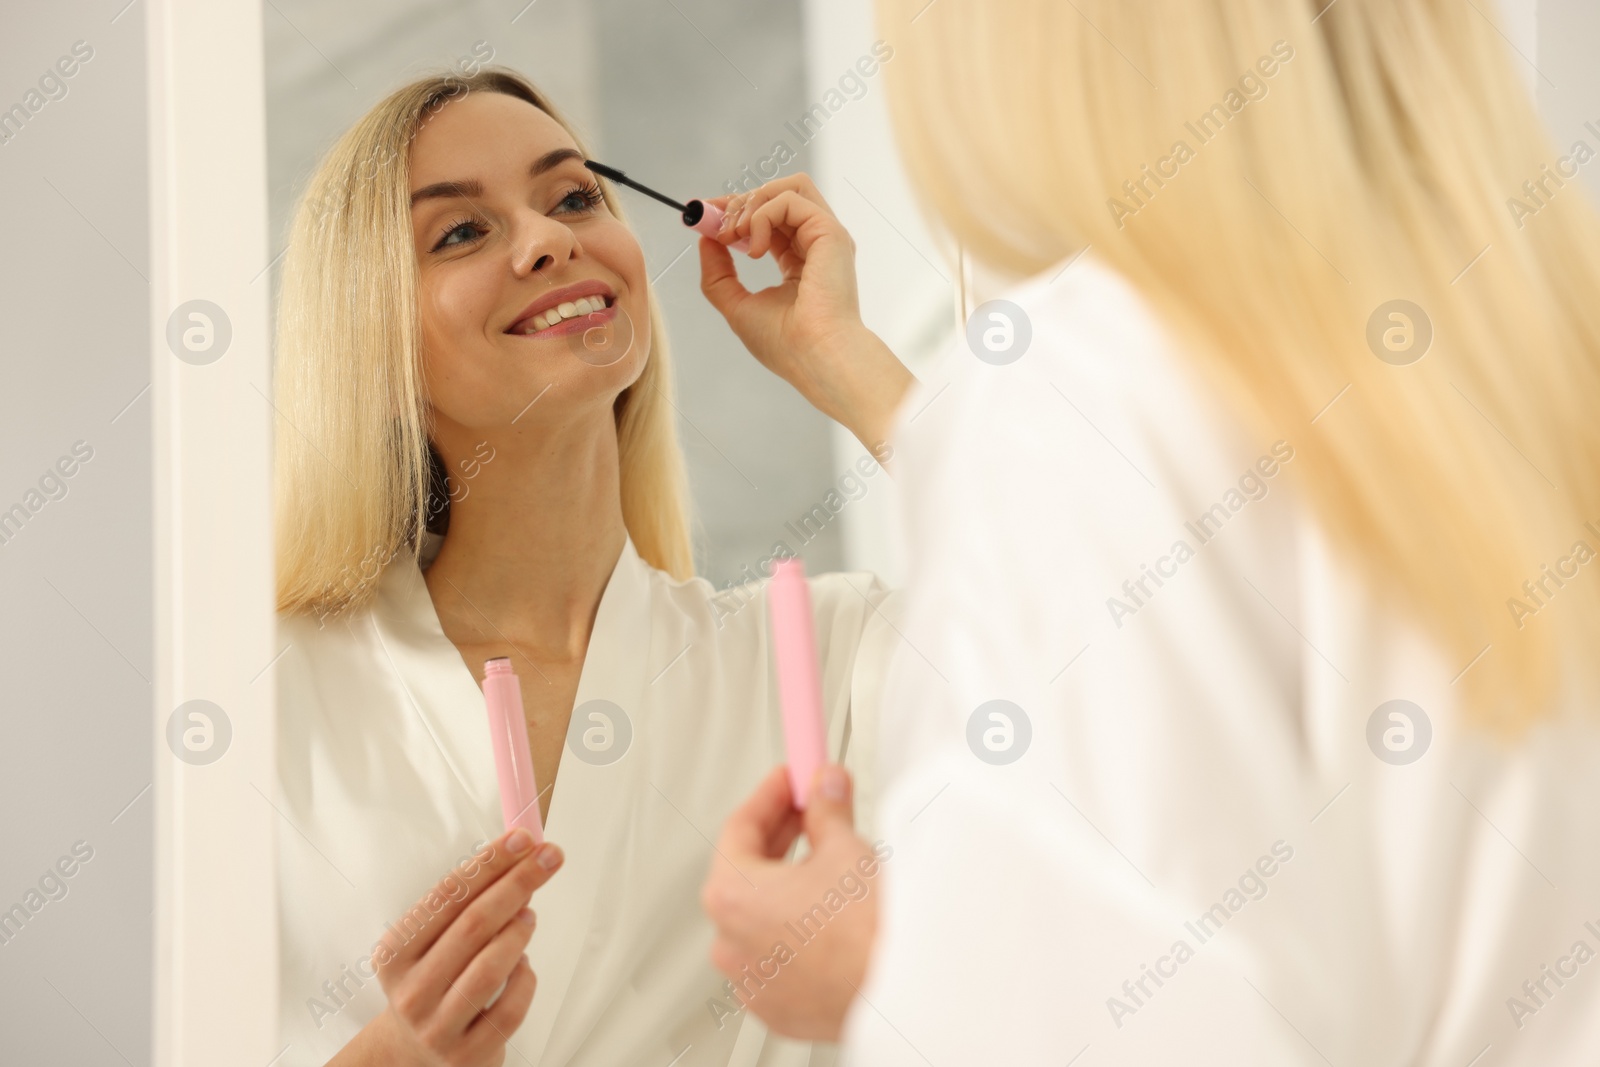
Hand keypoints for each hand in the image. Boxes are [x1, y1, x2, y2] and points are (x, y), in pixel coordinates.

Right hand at [365, 828, 563, 1066]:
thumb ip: (465, 904)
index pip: (447, 896)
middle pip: (473, 925)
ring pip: (491, 967)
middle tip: (549, 857)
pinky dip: (525, 978)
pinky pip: (510, 1008)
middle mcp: (411, 991)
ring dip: (520, 931)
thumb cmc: (431, 981)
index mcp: (395, 953)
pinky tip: (523, 964)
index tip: (523, 839)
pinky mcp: (466, 1055)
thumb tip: (520, 856)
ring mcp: (437, 1027)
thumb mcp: (429, 943)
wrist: (411, 1052)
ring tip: (529, 914)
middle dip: (517, 883)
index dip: (489, 863)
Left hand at [698, 174, 913, 457]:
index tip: (706, 216)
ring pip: (789, 186)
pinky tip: (755, 248)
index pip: (768, 219)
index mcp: (800, 262)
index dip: (736, 211)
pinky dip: (763, 215)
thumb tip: (706, 239)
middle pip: (779, 195)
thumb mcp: (737, 305)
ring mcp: (826, 236)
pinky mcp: (830, 232)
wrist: (814, 358)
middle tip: (716, 229)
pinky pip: (789, 199)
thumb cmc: (785, 344)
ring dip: (752, 203)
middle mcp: (816, 244)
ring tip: (737, 235)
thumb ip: (719, 273)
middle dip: (739, 204)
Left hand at [701, 764, 885, 1039]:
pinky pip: (781, 958)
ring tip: (828, 860)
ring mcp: (756, 983)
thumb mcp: (845, 849)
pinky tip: (831, 914)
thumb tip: (825, 790)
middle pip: (746, 873)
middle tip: (810, 810)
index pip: (738, 829)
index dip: (770, 796)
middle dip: (781, 836)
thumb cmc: (869, 932)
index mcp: (732, 900)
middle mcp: (732, 946)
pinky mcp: (784, 1009)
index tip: (790, 780)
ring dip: (789, 885)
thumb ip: (825, 810)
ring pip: (763, 919)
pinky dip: (799, 931)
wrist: (909, 991)